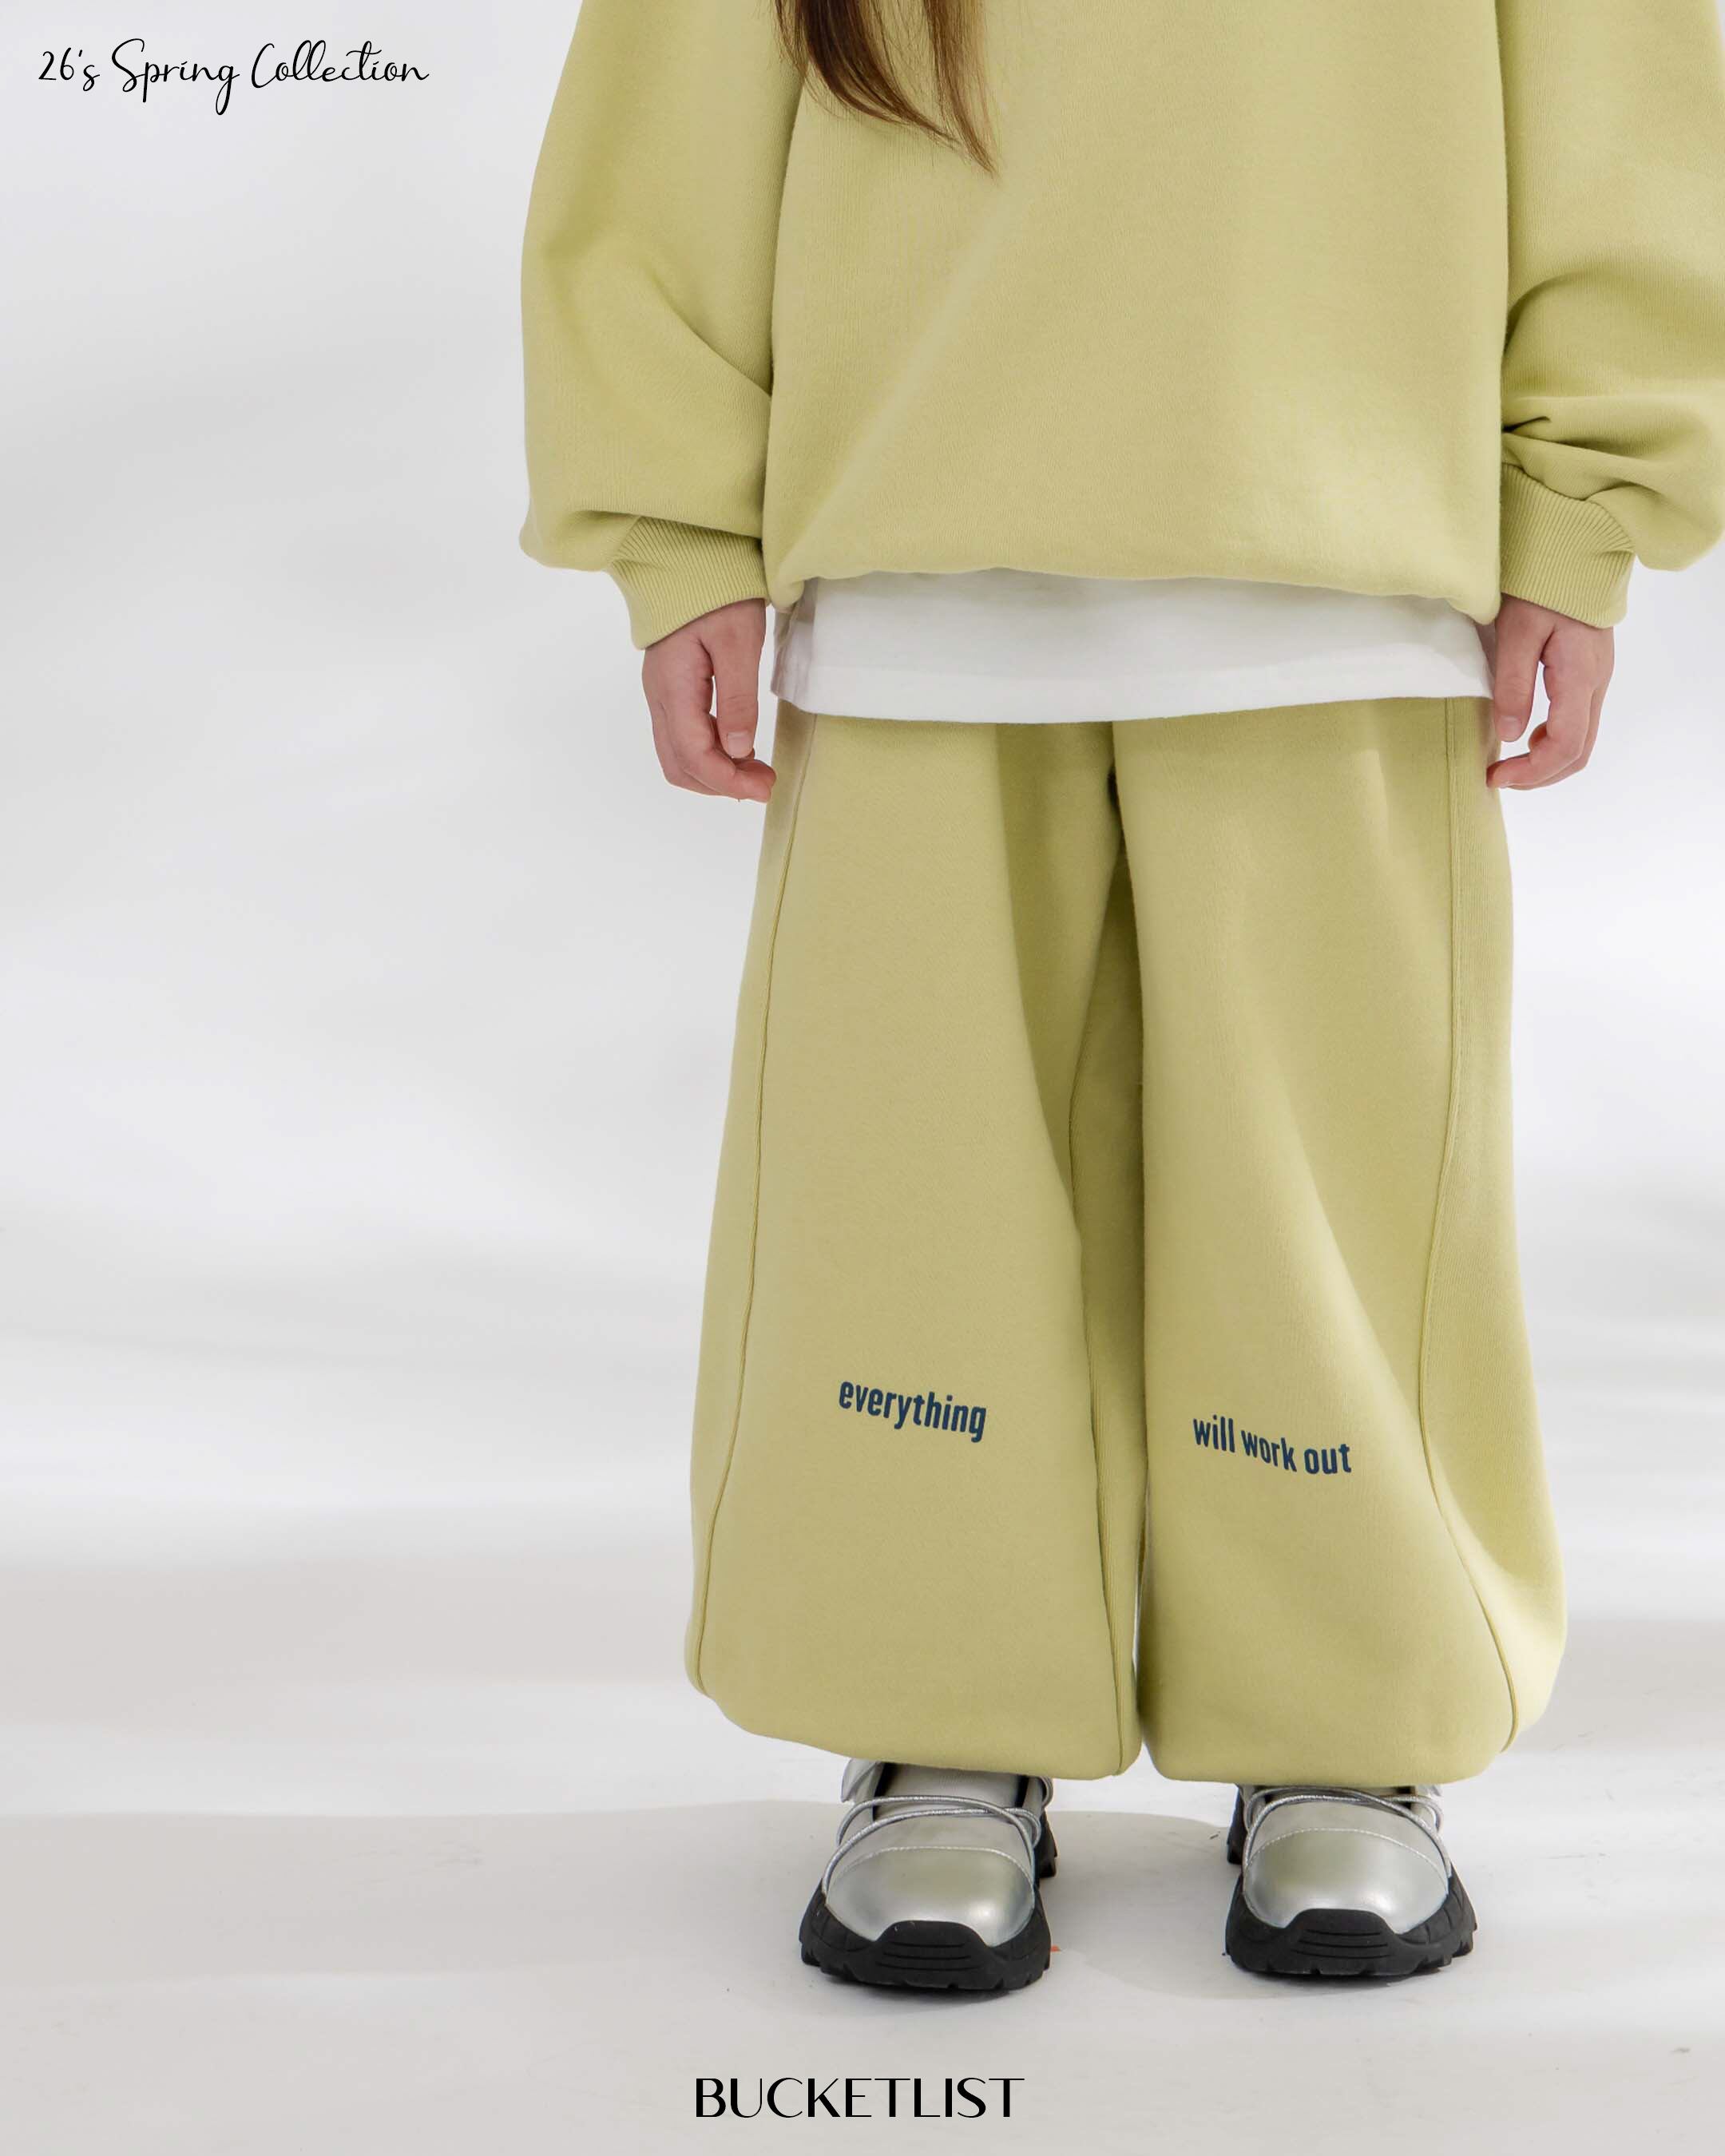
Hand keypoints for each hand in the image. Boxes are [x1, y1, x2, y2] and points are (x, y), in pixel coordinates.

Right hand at [641, 599, 774, 802]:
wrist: (690, 558)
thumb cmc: (717, 592)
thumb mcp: (738, 642)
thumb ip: (738, 698)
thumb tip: (738, 749)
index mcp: (673, 688)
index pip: (693, 755)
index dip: (728, 781)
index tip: (764, 787)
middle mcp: (660, 698)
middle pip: (679, 766)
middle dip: (721, 784)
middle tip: (764, 782)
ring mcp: (662, 696)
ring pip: (678, 757)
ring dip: (715, 773)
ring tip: (756, 771)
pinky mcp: (671, 691)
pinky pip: (682, 738)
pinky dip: (710, 755)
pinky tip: (739, 750)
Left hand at [1488, 597, 1613, 789]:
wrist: (1574, 548)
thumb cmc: (1542, 583)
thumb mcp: (1517, 631)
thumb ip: (1513, 684)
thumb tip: (1509, 734)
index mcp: (1580, 676)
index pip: (1565, 746)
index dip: (1531, 771)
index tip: (1495, 774)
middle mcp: (1596, 682)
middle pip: (1579, 752)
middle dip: (1539, 775)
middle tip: (1499, 777)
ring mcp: (1597, 678)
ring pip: (1582, 741)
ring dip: (1547, 761)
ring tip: (1509, 762)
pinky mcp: (1590, 672)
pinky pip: (1578, 721)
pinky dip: (1553, 741)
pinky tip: (1526, 733)